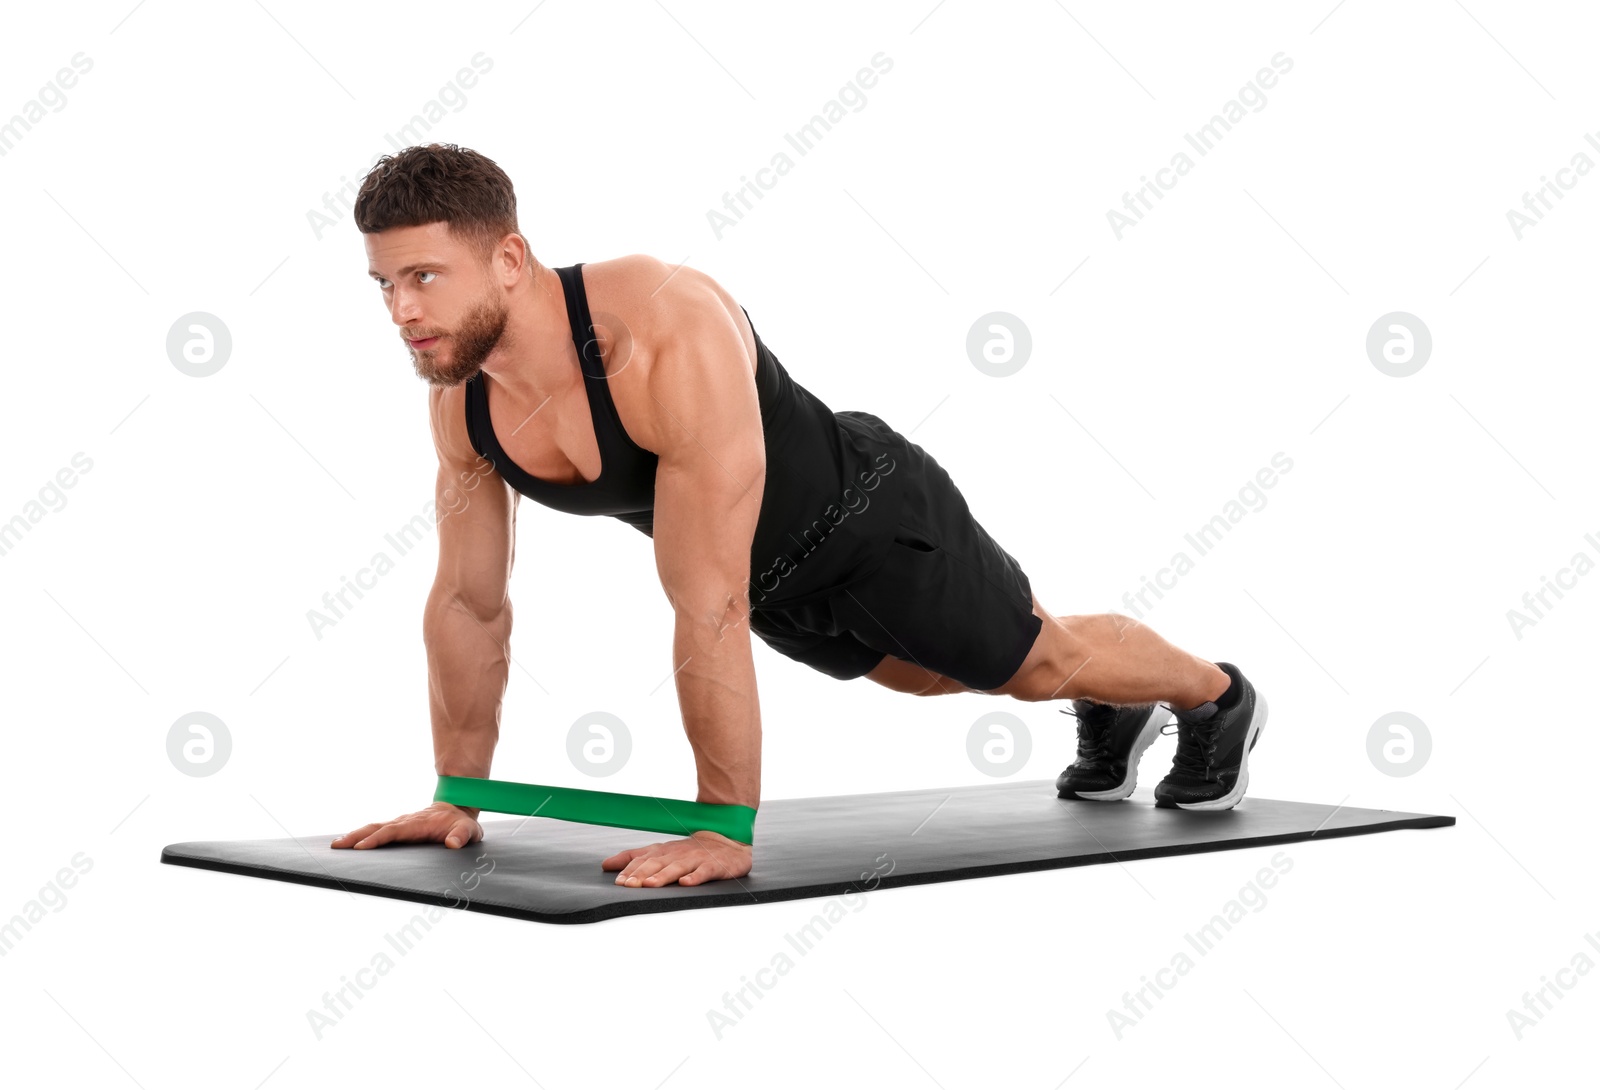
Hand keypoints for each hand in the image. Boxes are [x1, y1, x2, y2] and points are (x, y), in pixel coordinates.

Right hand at [330, 802, 482, 850]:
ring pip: (373, 828)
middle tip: (337, 846)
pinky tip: (348, 844)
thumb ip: (462, 835)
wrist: (458, 809)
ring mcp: (399, 824)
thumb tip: (453, 844)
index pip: (393, 831)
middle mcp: (404, 822)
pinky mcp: (397, 828)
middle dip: (356, 836)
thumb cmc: (461, 823)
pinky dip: (361, 836)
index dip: (377, 839)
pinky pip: (376, 831)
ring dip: (354, 835)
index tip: (361, 847)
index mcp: (417, 823)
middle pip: (376, 827)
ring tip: (335, 845)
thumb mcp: (468, 830)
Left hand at [601, 830, 751, 887]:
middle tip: (629, 885)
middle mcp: (677, 854)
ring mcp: (696, 859)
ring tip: (650, 885)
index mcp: (664, 851)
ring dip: (663, 876)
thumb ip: (633, 857)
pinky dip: (695, 877)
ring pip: (677, 867)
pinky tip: (686, 883)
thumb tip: (606, 864)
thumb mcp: (660, 852)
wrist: (727, 841)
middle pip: (657, 863)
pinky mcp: (714, 866)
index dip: (630, 870)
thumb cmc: (689, 851)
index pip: (643, 859)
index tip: (618, 881)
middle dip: (642, 874)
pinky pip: (704, 872)